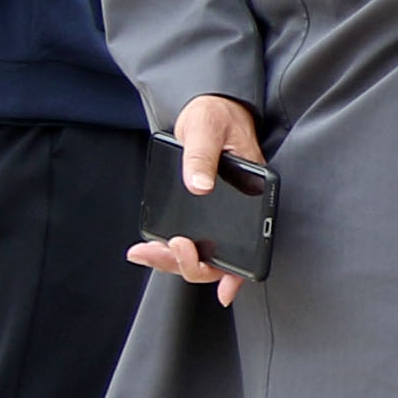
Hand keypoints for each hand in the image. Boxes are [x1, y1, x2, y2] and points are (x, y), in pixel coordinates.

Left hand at [127, 91, 264, 304]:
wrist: (204, 108)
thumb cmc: (214, 116)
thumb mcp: (206, 130)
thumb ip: (201, 156)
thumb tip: (198, 186)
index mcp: (253, 193)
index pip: (252, 243)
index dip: (239, 272)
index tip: (225, 289)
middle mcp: (238, 211)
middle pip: (219, 258)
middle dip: (190, 263)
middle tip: (167, 248)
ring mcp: (217, 215)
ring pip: (200, 254)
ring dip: (173, 260)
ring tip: (144, 252)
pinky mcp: (199, 213)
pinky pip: (187, 240)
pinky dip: (166, 250)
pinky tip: (147, 248)